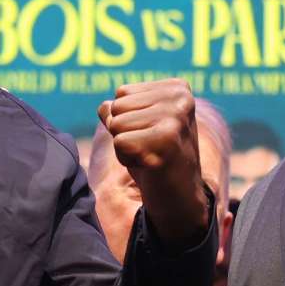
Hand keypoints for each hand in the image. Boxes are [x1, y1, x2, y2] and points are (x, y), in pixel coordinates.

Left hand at [98, 79, 209, 251]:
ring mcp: (176, 118)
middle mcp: (180, 98)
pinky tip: (150, 166)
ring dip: (125, 147)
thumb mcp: (138, 126)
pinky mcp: (167, 141)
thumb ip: (118, 110)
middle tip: (150, 148)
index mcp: (177, 88)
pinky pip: (120, 143)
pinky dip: (127, 159)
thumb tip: (104, 106)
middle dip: (124, 132)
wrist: (180, 198)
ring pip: (116, 124)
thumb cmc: (156, 158)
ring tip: (150, 155)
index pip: (122, 93)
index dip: (128, 119)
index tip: (152, 135)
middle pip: (117, 107)